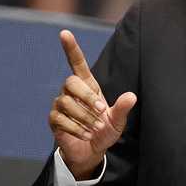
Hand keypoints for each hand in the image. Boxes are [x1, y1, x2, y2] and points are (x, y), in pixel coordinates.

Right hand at [49, 30, 136, 179]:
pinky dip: (76, 129)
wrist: (91, 151)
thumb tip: (132, 96)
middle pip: (71, 82)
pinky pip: (61, 119)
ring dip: (84, 118)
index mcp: (87, 85)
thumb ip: (122, 108)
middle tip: (101, 113)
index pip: (76, 62)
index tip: (64, 33)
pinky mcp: (54, 119)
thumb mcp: (117, 121)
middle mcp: (71, 91)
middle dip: (87, 98)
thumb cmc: (105, 131)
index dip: (71, 48)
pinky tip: (86, 135)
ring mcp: (60, 104)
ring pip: (66, 103)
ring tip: (96, 129)